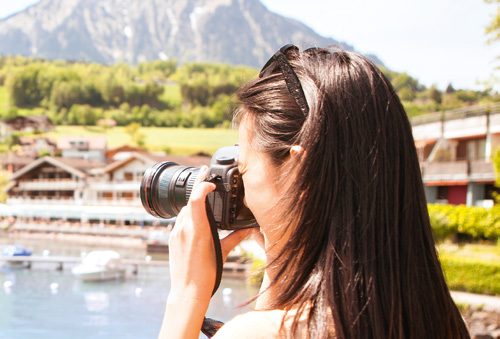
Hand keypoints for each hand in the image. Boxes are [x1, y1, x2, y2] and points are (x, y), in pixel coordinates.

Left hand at [168, 165, 255, 300]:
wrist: (187, 291)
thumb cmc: (206, 274)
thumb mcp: (223, 252)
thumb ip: (235, 237)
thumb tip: (248, 229)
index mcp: (198, 230)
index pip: (195, 198)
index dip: (203, 184)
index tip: (211, 180)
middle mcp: (184, 229)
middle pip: (189, 201)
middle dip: (199, 190)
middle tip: (209, 180)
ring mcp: (176, 233)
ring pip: (183, 210)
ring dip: (193, 204)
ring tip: (204, 200)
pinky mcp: (172, 238)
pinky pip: (179, 220)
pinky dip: (188, 215)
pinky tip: (196, 220)